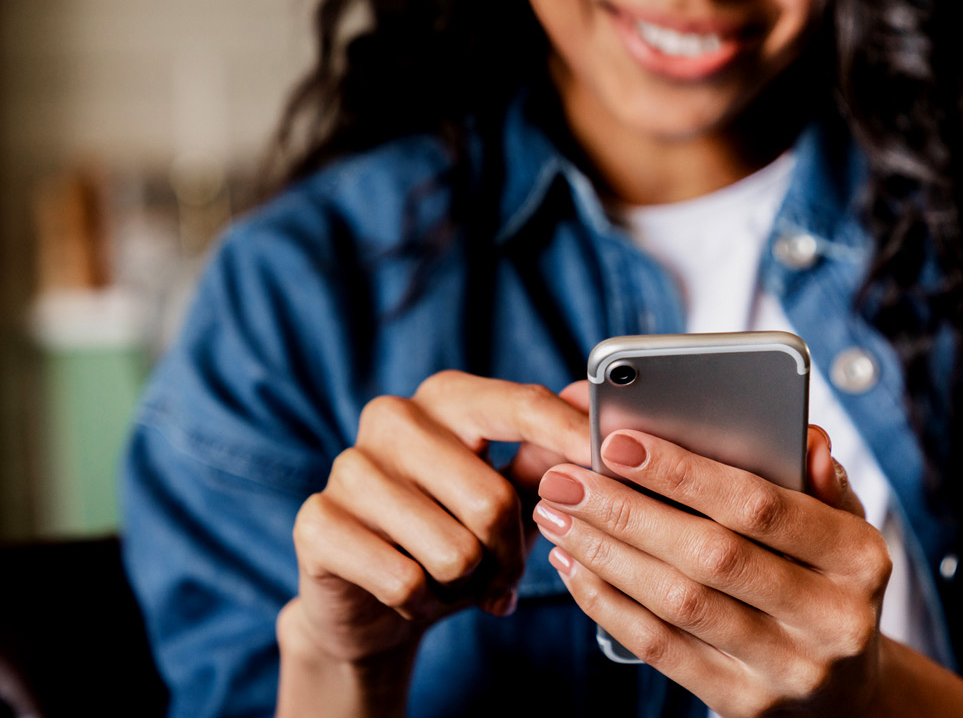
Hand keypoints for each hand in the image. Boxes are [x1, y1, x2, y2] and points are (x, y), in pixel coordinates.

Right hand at [280, 373, 589, 669]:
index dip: (569, 436)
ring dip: (465, 583)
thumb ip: (549, 454)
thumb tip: (592, 404)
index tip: (609, 458)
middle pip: (492, 499)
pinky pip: (404, 580)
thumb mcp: (510, 494)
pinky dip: (422, 603)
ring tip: (450, 578)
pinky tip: (411, 593)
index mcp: (447, 397)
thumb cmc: (454, 534)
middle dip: (509, 555)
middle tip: (501, 574)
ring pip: (453, 550)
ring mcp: (349, 467)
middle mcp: (393, 417)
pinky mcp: (317, 521)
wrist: (372, 601)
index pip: (520, 405)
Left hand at [533, 426, 891, 716]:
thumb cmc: (828, 583)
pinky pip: (662, 649)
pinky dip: (609, 604)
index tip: (619, 443)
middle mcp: (832, 619)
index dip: (685, 474)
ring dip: (606, 555)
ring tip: (558, 517)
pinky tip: (576, 567)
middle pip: (711, 556)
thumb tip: (804, 437)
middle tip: (566, 481)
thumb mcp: (844, 528)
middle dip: (627, 512)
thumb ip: (818, 480)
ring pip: (679, 604)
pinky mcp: (742, 703)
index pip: (763, 506)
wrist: (846, 693)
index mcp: (860, 559)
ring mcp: (787, 669)